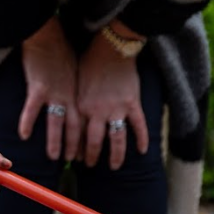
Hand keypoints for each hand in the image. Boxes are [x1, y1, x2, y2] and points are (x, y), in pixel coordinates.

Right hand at [18, 16, 81, 160]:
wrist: (48, 35)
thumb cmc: (63, 50)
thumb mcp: (76, 70)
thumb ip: (77, 87)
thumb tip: (79, 97)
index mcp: (80, 94)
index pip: (86, 122)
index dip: (86, 139)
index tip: (85, 152)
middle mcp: (70, 97)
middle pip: (75, 127)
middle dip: (76, 147)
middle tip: (74, 162)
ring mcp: (54, 93)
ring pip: (57, 123)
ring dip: (56, 142)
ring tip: (53, 157)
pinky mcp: (38, 88)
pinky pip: (32, 109)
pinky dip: (27, 122)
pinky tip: (23, 135)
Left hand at [77, 30, 146, 168]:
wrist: (109, 47)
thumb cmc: (89, 61)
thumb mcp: (76, 83)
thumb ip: (77, 101)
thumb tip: (71, 114)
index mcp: (81, 105)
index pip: (76, 134)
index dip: (74, 148)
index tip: (72, 158)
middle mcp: (97, 111)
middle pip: (94, 141)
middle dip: (91, 156)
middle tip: (89, 166)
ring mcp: (117, 108)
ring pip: (116, 139)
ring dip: (115, 155)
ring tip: (113, 166)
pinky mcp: (132, 103)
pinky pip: (139, 126)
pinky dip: (142, 139)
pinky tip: (142, 151)